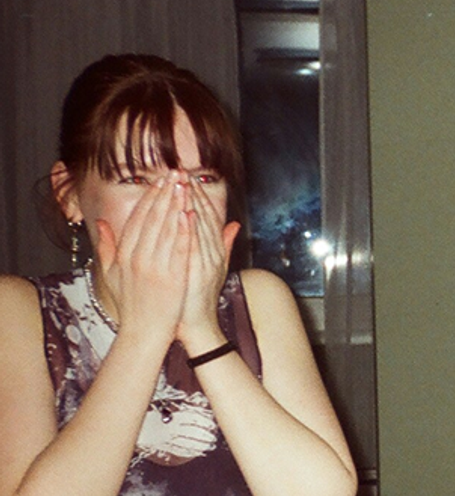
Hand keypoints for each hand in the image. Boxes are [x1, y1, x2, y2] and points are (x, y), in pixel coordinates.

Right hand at [94, 178, 191, 347]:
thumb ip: (106, 247)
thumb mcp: (111, 275)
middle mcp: (137, 258)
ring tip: (184, 185)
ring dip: (176, 204)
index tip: (159, 181)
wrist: (143, 333)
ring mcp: (155, 268)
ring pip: (167, 229)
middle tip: (174, 173)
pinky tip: (191, 213)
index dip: (149, 197)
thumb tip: (101, 222)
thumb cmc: (131, 304)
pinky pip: (180, 249)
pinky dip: (185, 230)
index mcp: (124, 255)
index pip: (138, 219)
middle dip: (164, 193)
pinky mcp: (172, 278)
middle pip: (153, 218)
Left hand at [176, 174, 239, 350]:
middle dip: (191, 193)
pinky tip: (184, 212)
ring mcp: (206, 262)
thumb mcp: (212, 267)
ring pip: (199, 228)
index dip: (197, 195)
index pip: (207, 216)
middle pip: (203, 217)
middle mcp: (213, 253)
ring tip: (180, 183)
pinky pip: (194, 246)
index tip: (185, 178)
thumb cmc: (194, 296)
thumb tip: (234, 224)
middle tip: (180, 172)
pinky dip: (190, 229)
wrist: (196, 324)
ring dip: (190, 204)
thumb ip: (223, 244)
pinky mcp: (198, 272)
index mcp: (214, 250)